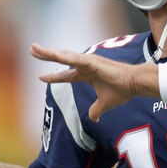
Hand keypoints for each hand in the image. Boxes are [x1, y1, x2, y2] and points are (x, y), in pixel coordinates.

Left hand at [31, 43, 151, 121]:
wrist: (134, 85)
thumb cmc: (122, 91)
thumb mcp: (104, 103)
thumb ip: (96, 110)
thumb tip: (94, 118)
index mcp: (88, 74)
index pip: (67, 75)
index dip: (54, 77)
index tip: (41, 77)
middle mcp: (86, 65)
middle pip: (61, 60)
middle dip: (46, 55)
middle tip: (32, 49)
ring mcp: (89, 62)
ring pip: (64, 56)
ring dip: (49, 52)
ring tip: (35, 49)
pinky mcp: (93, 62)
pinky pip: (76, 59)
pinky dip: (65, 57)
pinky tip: (54, 54)